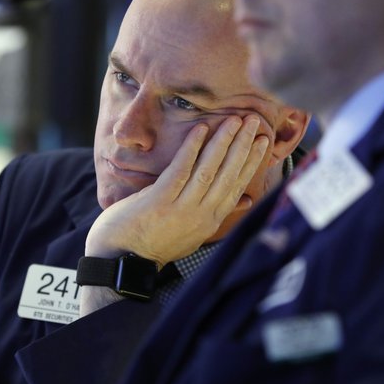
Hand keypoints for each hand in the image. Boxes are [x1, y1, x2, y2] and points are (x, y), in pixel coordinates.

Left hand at [85, 115, 269, 266]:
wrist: (120, 262)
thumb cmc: (153, 242)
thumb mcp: (193, 232)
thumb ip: (217, 212)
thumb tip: (247, 201)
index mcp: (210, 221)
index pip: (237, 186)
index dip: (252, 162)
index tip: (263, 141)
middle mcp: (201, 215)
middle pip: (228, 175)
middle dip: (243, 146)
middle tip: (254, 121)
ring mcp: (181, 209)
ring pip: (209, 170)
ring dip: (224, 142)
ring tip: (235, 120)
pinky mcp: (160, 201)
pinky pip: (180, 170)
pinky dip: (192, 148)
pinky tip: (201, 130)